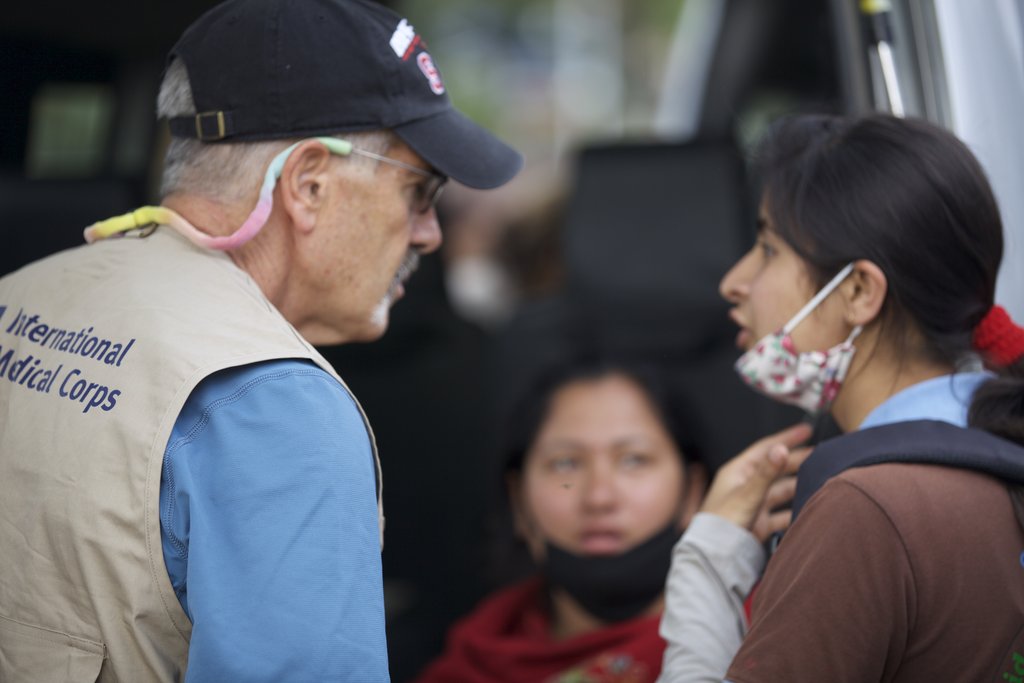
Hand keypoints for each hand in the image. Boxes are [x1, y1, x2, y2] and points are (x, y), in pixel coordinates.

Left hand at [700, 423, 812, 542]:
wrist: (713, 554)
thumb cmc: (722, 522)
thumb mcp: (747, 494)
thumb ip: (766, 473)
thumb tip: (781, 449)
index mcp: (738, 471)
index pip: (766, 448)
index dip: (786, 438)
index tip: (806, 430)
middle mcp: (746, 485)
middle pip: (776, 468)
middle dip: (798, 461)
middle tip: (821, 456)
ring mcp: (753, 504)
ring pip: (781, 491)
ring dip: (798, 486)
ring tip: (820, 480)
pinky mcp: (759, 523)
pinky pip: (781, 514)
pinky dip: (794, 511)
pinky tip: (808, 509)